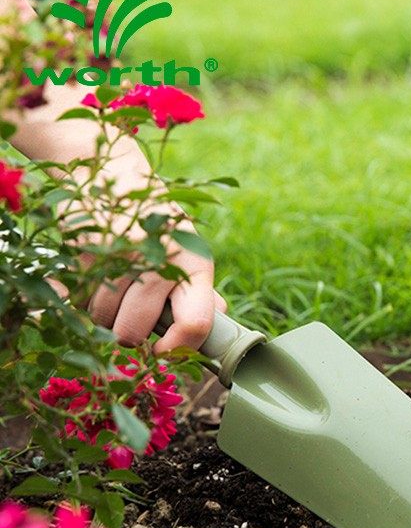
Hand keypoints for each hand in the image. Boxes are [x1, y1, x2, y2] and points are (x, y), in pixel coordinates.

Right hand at [86, 210, 225, 353]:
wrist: (113, 176)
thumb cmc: (158, 229)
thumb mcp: (187, 256)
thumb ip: (200, 295)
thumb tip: (220, 323)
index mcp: (195, 265)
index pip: (195, 325)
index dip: (175, 350)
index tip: (159, 351)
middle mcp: (163, 258)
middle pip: (134, 331)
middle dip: (127, 334)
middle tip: (128, 316)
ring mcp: (122, 252)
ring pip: (101, 319)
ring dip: (101, 314)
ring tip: (111, 287)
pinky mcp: (85, 245)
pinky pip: (73, 298)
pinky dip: (75, 298)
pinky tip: (89, 277)